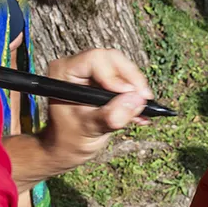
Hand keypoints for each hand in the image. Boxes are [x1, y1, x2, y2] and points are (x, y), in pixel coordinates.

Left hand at [39, 49, 151, 173]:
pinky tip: (139, 113)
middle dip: (131, 79)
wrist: (68, 147)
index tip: (130, 94)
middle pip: (113, 60)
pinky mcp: (104, 80)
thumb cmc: (69, 138)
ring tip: (141, 111)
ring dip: (136, 89)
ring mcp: (91, 72)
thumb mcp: (89, 129)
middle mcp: (77, 66)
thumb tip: (135, 100)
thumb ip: (110, 116)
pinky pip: (126, 79)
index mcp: (64, 71)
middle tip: (143, 99)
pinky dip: (135, 95)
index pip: (96, 59)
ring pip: (122, 68)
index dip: (116, 75)